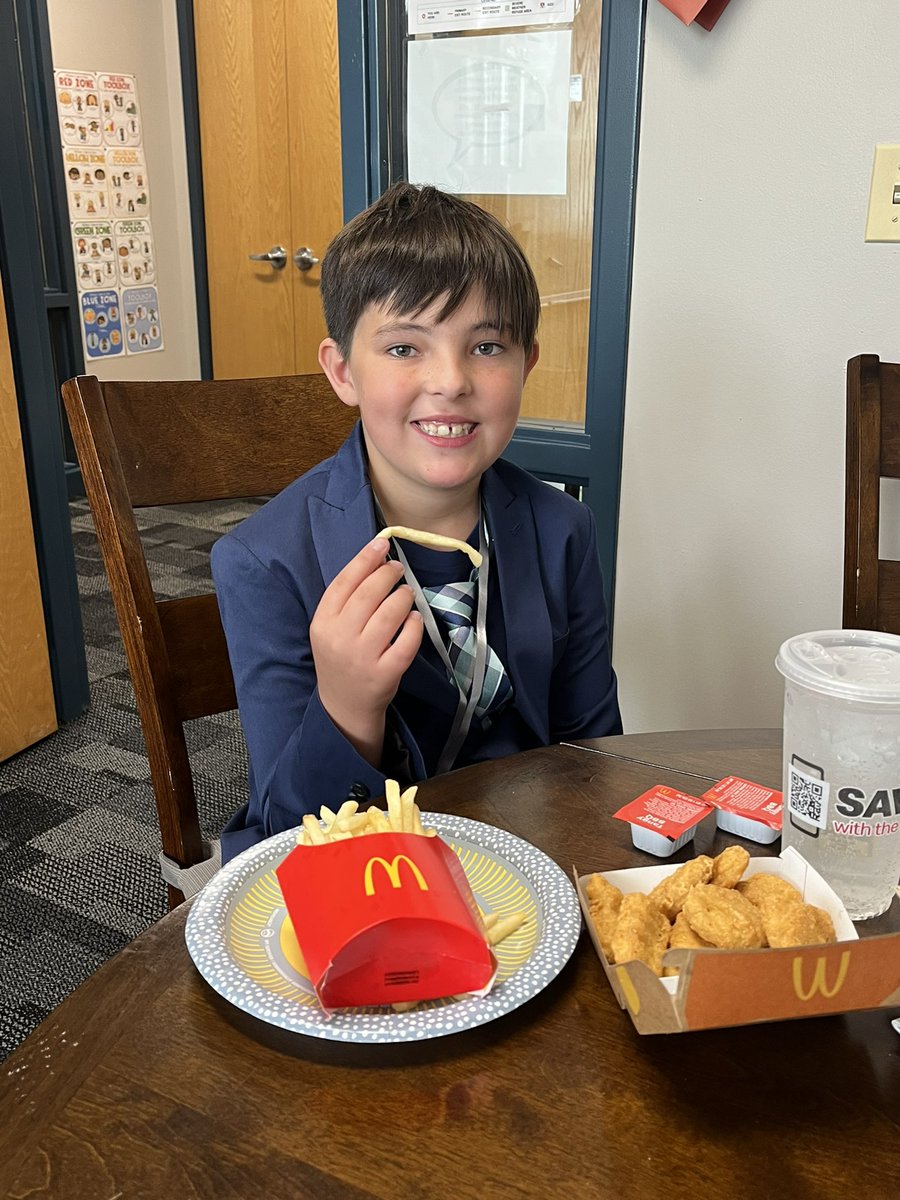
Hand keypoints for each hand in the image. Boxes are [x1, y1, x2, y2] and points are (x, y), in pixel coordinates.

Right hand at [310, 537, 422, 765]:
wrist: (343, 706)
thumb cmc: (340, 658)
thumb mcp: (330, 628)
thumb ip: (346, 599)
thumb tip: (375, 559)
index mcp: (323, 623)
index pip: (345, 582)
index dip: (365, 559)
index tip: (381, 543)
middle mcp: (340, 638)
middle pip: (369, 594)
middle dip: (388, 574)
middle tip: (398, 568)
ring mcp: (363, 657)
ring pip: (390, 614)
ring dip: (403, 596)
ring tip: (406, 593)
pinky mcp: (385, 674)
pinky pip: (406, 641)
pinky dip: (414, 625)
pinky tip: (414, 618)